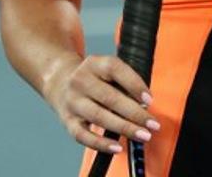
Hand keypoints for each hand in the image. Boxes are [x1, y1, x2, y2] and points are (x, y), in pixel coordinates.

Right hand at [42, 53, 160, 153]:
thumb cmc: (93, 78)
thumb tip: (143, 106)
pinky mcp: (67, 121)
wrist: (59, 80)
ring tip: (142, 135)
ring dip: (124, 128)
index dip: (134, 84)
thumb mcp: (106, 70)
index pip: (115, 69)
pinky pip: (84, 136)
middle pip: (110, 97)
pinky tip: (117, 147)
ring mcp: (73, 101)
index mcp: (94, 64)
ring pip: (99, 117)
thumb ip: (124, 83)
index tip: (149, 100)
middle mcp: (80, 81)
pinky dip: (101, 144)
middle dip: (135, 113)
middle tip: (153, 124)